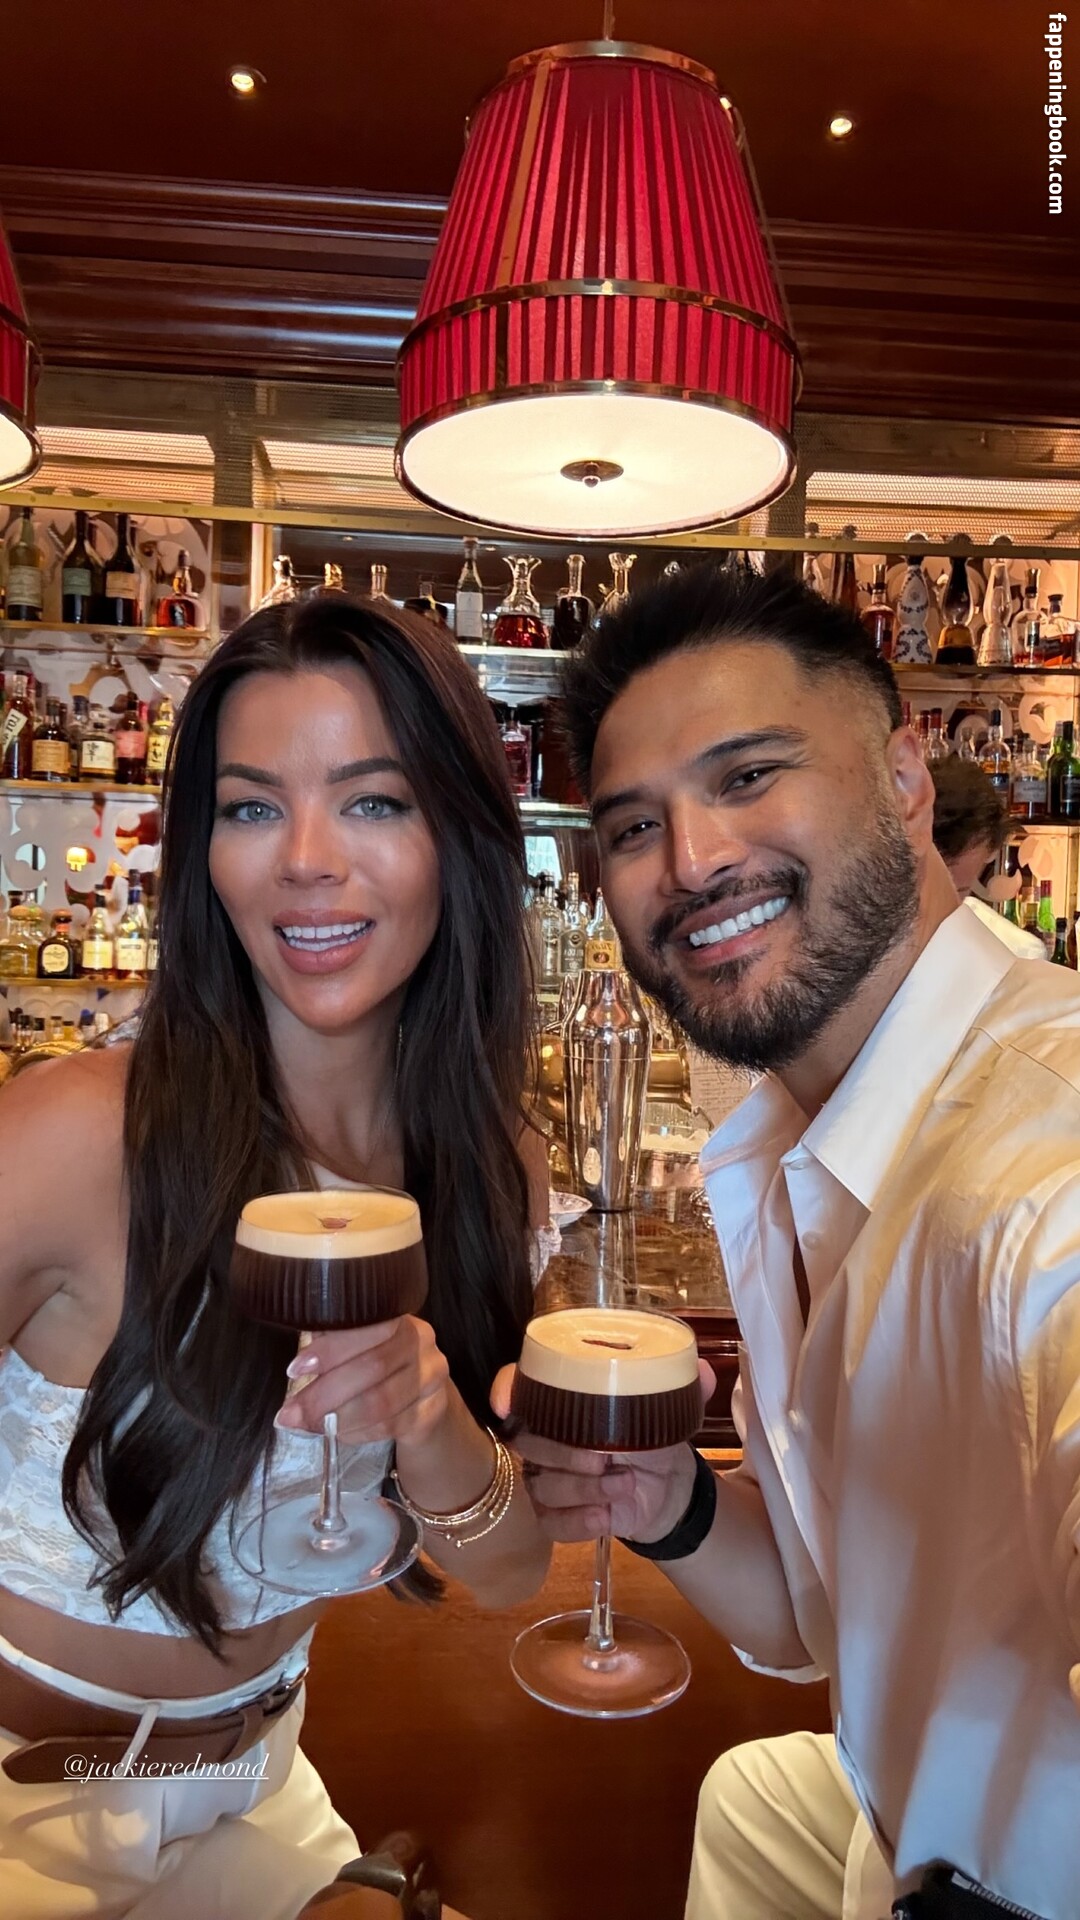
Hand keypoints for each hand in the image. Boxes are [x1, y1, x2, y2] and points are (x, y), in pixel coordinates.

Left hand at [275, 1317, 450, 1447]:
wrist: (425, 1400)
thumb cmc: (381, 1367)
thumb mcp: (358, 1347)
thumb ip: (333, 1345)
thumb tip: (297, 1364)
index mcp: (398, 1318)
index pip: (366, 1327)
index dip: (330, 1349)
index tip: (295, 1369)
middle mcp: (421, 1342)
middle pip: (373, 1366)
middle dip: (324, 1393)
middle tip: (291, 1414)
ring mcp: (432, 1378)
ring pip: (382, 1401)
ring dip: (339, 1418)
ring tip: (309, 1427)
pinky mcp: (434, 1411)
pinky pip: (391, 1426)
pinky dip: (359, 1433)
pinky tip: (339, 1435)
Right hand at [491, 1359, 713, 1543]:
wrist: (667, 1486)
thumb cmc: (652, 1434)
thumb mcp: (668, 1407)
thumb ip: (683, 1386)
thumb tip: (704, 1372)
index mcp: (563, 1400)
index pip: (517, 1385)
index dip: (505, 1389)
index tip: (507, 1403)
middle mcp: (545, 1436)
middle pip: (528, 1443)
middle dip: (564, 1454)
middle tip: (603, 1461)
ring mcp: (546, 1478)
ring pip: (542, 1487)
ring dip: (585, 1490)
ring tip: (624, 1487)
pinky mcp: (555, 1515)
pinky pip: (550, 1524)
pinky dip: (578, 1523)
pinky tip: (605, 1518)